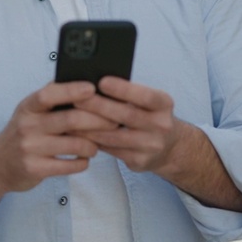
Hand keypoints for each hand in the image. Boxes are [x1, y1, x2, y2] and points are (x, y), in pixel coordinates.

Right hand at [0, 81, 119, 241]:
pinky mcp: (35, 169)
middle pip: (70, 120)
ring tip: (96, 145)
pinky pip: (70, 165)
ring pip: (74, 144)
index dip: (72, 90)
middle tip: (114, 122)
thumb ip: (51, 99)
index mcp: (28, 107)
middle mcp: (27, 125)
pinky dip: (83, 162)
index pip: (50, 94)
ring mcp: (30, 148)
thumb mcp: (29, 112)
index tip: (93, 89)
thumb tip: (85, 84)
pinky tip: (83, 159)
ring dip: (93, 145)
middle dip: (98, 121)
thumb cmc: (21, 134)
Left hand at [71, 76, 241, 211]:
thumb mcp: (149, 101)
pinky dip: (92, 140)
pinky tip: (77, 134)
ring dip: (89, 127)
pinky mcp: (139, 161)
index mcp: (164, 104)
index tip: (101, 81)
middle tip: (76, 98)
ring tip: (70, 117)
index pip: (145, 96)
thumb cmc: (150, 116)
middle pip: (126, 116)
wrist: (171, 147)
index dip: (123, 89)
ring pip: (114, 136)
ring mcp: (151, 146)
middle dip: (99, 106)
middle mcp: (161, 125)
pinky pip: (110, 150)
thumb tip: (94, 83)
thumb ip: (129, 93)